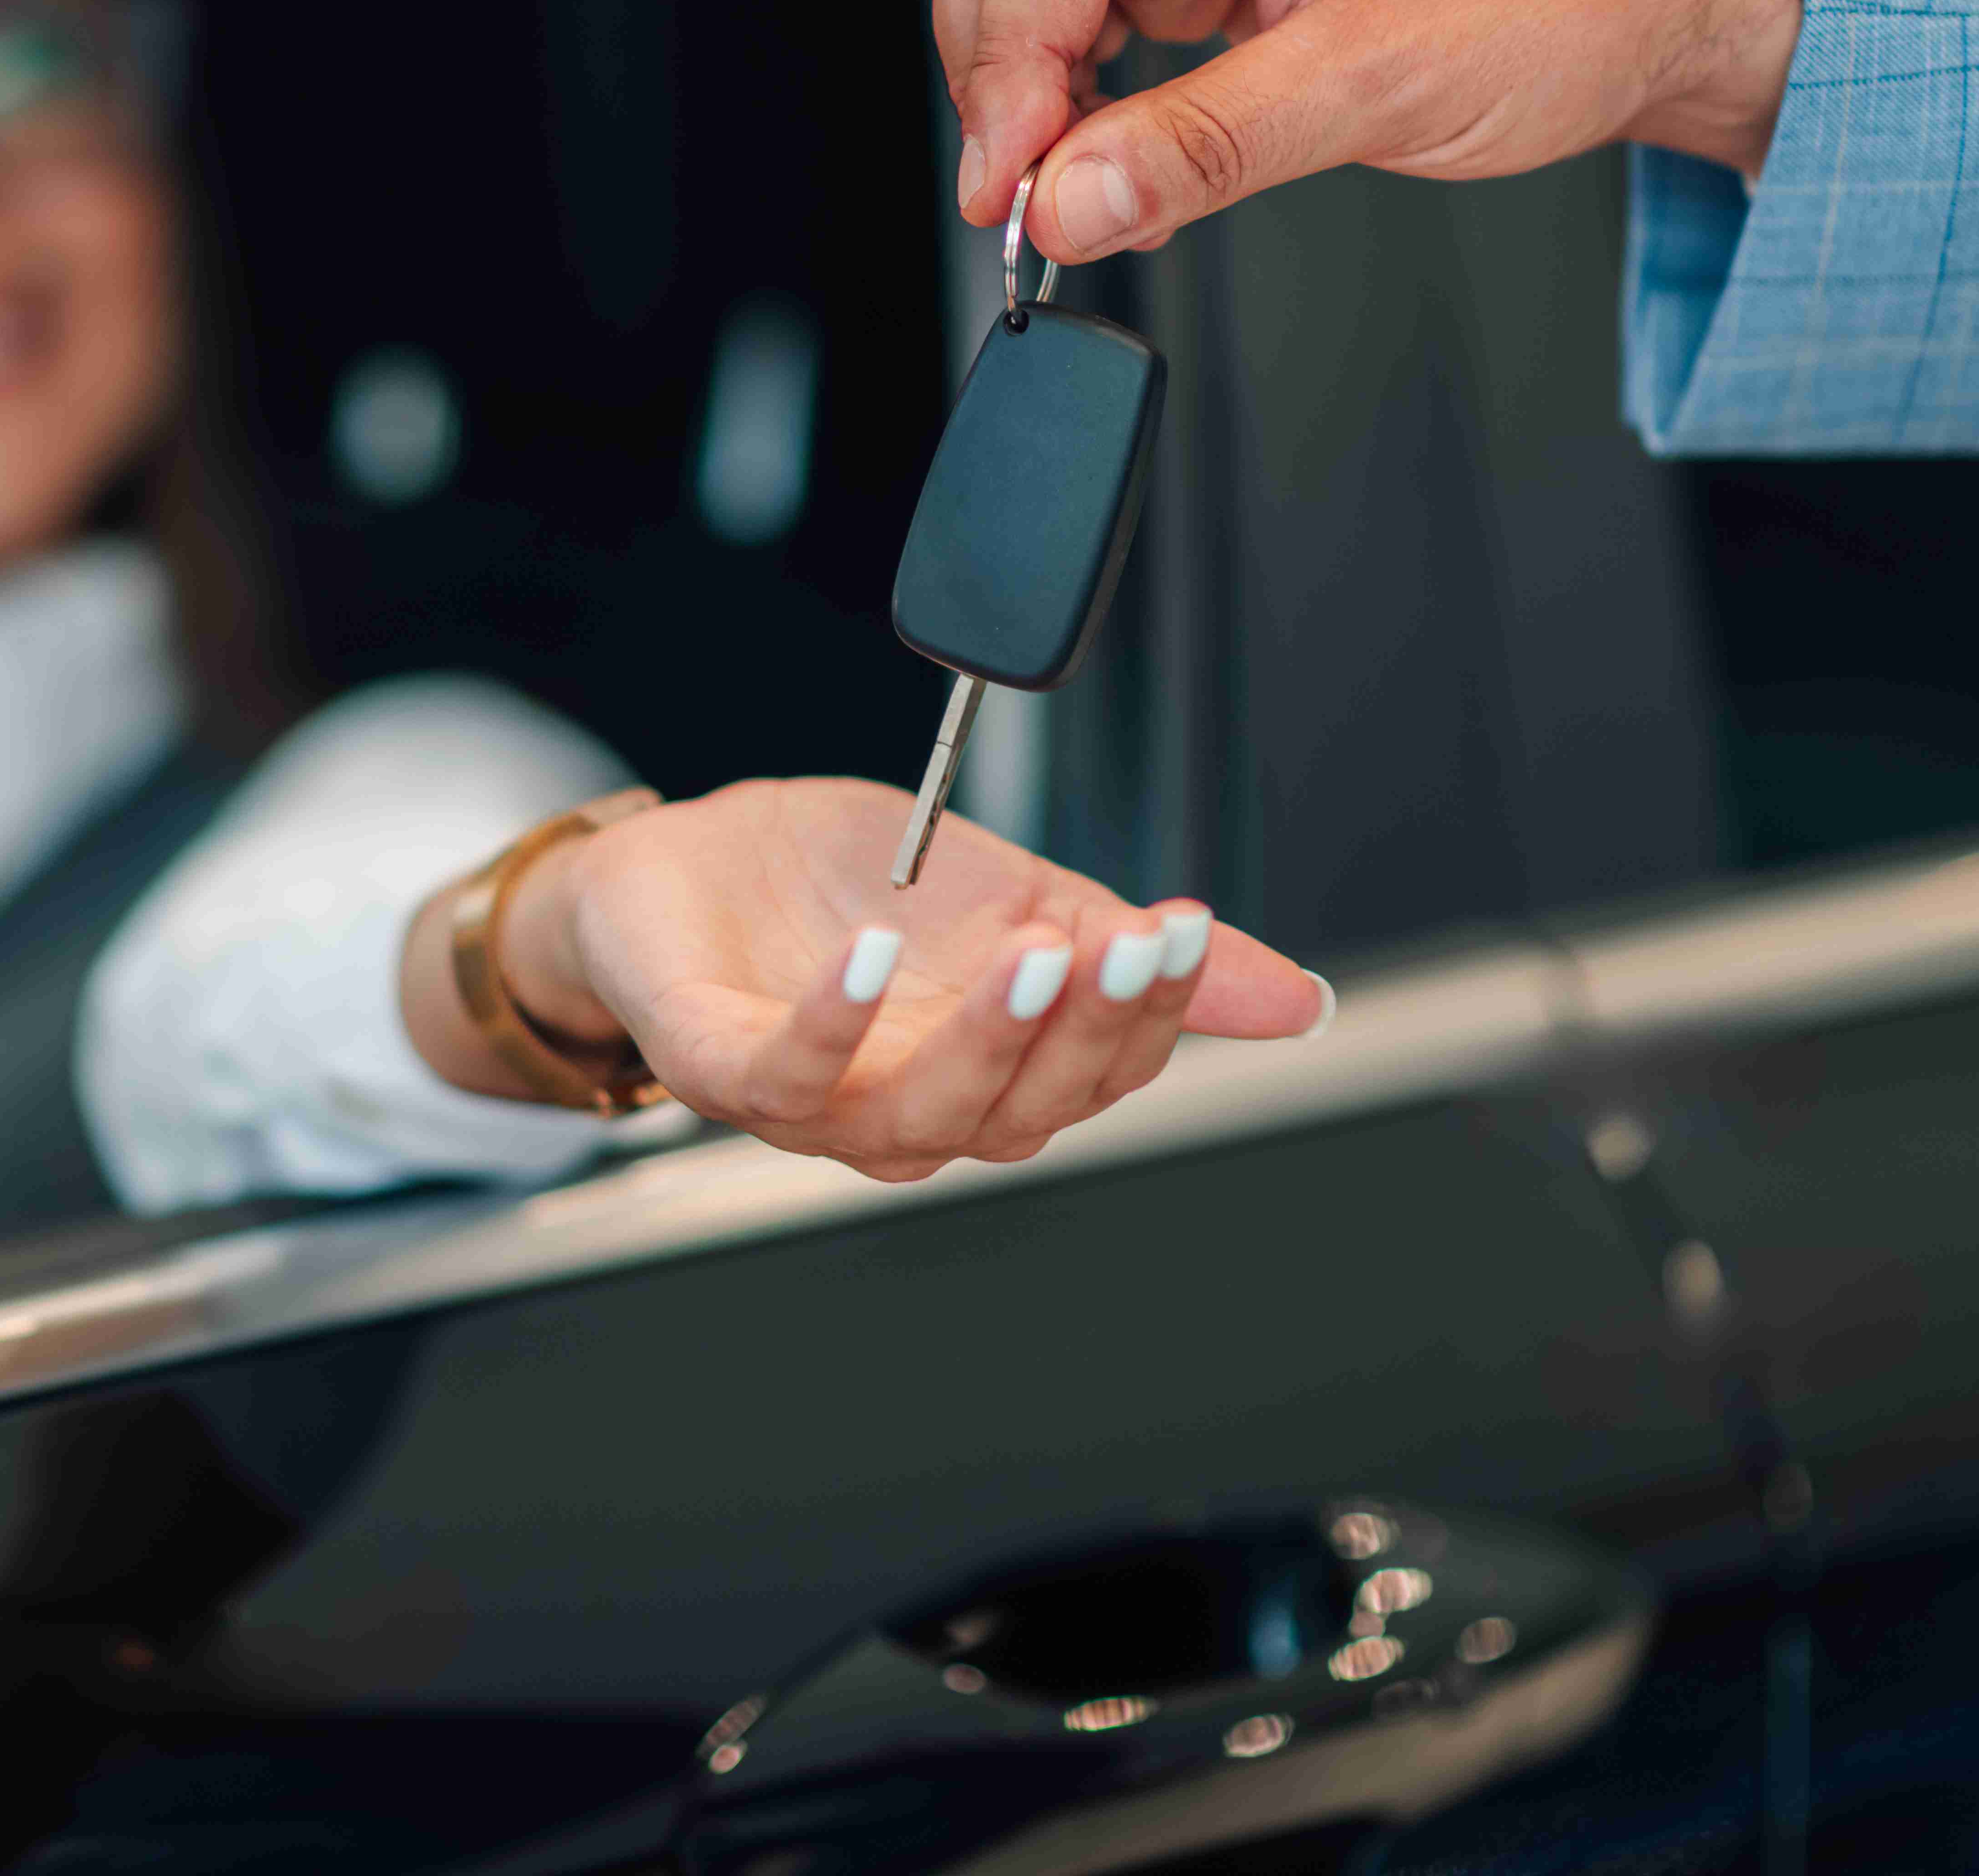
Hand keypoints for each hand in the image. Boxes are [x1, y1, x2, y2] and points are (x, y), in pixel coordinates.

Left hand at [472, 777, 1330, 1180]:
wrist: (684, 862)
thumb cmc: (840, 888)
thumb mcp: (1013, 893)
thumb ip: (1130, 945)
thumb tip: (1294, 995)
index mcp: (989, 1074)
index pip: (1097, 1074)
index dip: (1155, 1013)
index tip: (1193, 933)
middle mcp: (910, 1113)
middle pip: (1024, 1112)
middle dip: (1088, 1032)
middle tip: (1133, 945)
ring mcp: (814, 1106)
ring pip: (920, 1117)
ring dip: (986, 1039)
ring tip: (1035, 954)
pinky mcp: (720, 1069)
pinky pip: (782, 1076)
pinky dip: (833, 1021)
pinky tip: (871, 956)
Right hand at [924, 0, 1803, 261]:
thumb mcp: (1378, 82)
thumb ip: (1203, 145)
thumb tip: (1069, 203)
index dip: (1010, 62)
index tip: (1005, 183)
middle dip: (997, 66)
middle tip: (1019, 194)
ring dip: (1026, 76)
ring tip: (1068, 179)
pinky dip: (1072, 80)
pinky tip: (1104, 146)